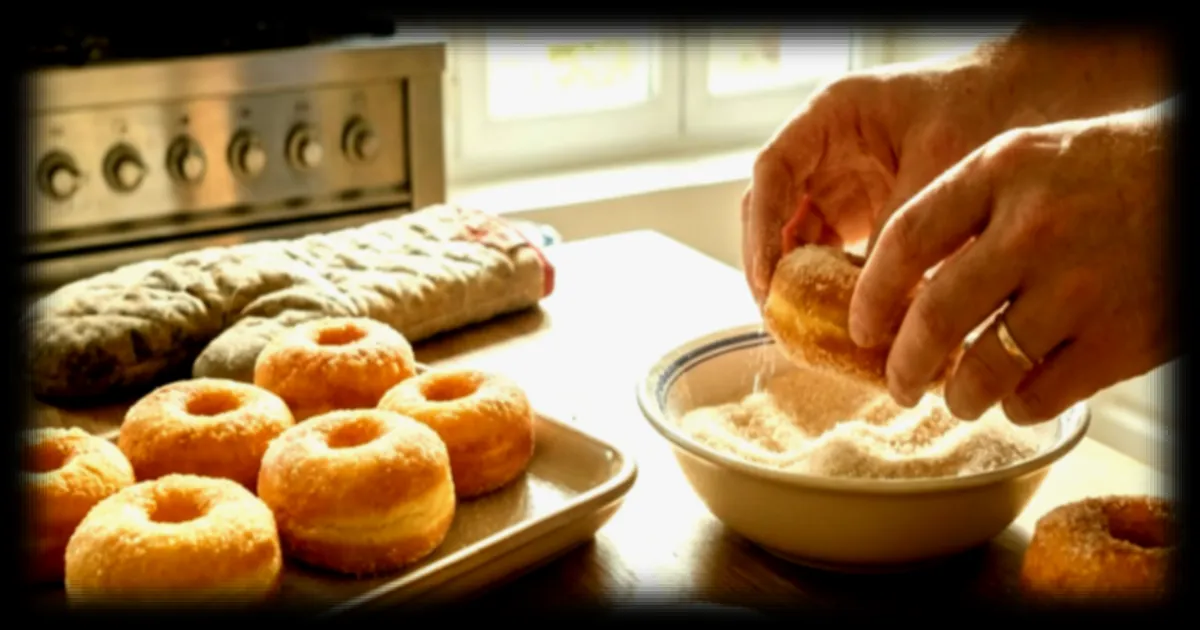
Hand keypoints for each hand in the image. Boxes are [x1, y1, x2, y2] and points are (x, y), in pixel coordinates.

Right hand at [741, 55, 1034, 304]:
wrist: (1026, 99)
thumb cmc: (982, 110)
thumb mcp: (939, 167)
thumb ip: (899, 227)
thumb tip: (871, 302)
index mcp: (831, 116)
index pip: (774, 170)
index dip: (762, 225)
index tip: (768, 276)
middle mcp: (824, 149)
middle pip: (772, 207)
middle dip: (770, 261)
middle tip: (778, 313)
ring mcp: (839, 181)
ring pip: (796, 235)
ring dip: (798, 278)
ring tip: (804, 325)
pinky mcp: (860, 210)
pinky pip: (829, 250)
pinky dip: (830, 281)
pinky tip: (842, 315)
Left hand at [850, 103, 1173, 422]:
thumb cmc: (1109, 174)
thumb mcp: (1029, 161)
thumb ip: (967, 210)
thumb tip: (898, 289)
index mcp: (1002, 171)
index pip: (906, 239)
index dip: (872, 296)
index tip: (863, 328)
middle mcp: (1036, 226)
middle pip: (936, 315)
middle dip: (904, 365)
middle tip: (898, 383)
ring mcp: (1081, 284)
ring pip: (983, 368)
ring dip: (959, 396)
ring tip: (959, 399)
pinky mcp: (1123, 337)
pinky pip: (1039, 394)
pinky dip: (1017, 406)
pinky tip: (1018, 395)